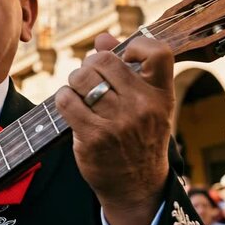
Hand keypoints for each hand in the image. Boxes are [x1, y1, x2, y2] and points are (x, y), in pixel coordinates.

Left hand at [55, 33, 174, 224]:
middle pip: (102, 61)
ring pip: (80, 78)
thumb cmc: (138, 137)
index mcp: (161, 95)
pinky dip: (63, 99)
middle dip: (89, 66)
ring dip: (74, 83)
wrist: (136, 186)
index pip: (157, 52)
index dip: (135, 46)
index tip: (124, 57)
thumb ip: (126, 68)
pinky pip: (66, 99)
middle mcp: (142, 106)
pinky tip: (70, 106)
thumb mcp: (144, 105)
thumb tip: (102, 38)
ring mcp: (118, 122)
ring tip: (80, 94)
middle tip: (89, 80)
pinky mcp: (93, 136)